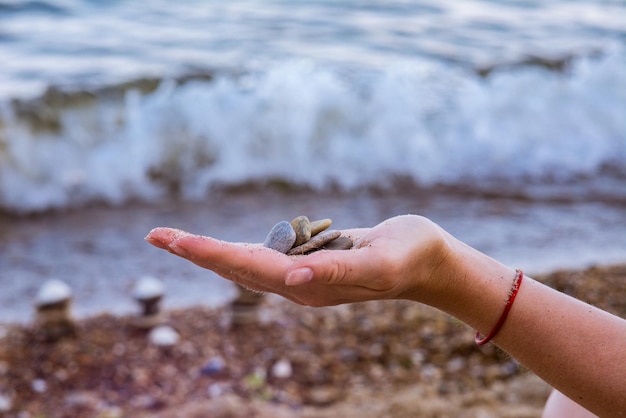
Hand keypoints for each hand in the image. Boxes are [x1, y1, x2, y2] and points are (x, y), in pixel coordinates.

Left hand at [145, 215, 449, 306]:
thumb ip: (335, 272)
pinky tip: (222, 247)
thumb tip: (291, 279)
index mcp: (308, 285)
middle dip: (195, 251)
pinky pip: (267, 254)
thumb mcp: (378, 264)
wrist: (427, 261)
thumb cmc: (409, 258)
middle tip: (155, 235)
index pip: (247, 267)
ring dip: (211, 251)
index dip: (208, 252)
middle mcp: (298, 283)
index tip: (172, 239)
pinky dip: (238, 248)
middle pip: (236, 267)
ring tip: (177, 239)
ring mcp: (303, 273)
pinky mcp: (311, 259)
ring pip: (246, 262)